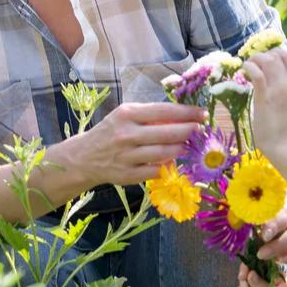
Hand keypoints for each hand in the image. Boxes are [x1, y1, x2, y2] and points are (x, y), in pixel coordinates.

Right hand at [67, 102, 207, 186]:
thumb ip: (150, 115)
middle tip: (200, 129)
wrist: (85, 157)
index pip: (164, 111)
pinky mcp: (127, 175)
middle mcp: (126, 134)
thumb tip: (182, 116)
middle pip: (168, 133)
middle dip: (189, 131)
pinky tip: (170, 160)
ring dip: (181, 149)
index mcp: (127, 114)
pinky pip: (155, 170)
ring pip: (164, 153)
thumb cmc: (111, 131)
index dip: (187, 112)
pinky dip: (166, 165)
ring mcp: (127, 156)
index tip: (202, 113)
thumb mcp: (125, 116)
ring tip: (188, 145)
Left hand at [241, 48, 286, 155]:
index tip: (264, 61)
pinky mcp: (265, 97)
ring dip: (254, 59)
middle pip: (278, 54)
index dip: (275, 53)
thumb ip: (283, 90)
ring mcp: (278, 89)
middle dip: (263, 54)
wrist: (285, 145)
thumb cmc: (285, 128)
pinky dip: (249, 67)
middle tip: (253, 64)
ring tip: (247, 68)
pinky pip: (257, 73)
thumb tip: (270, 80)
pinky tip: (244, 71)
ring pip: (267, 60)